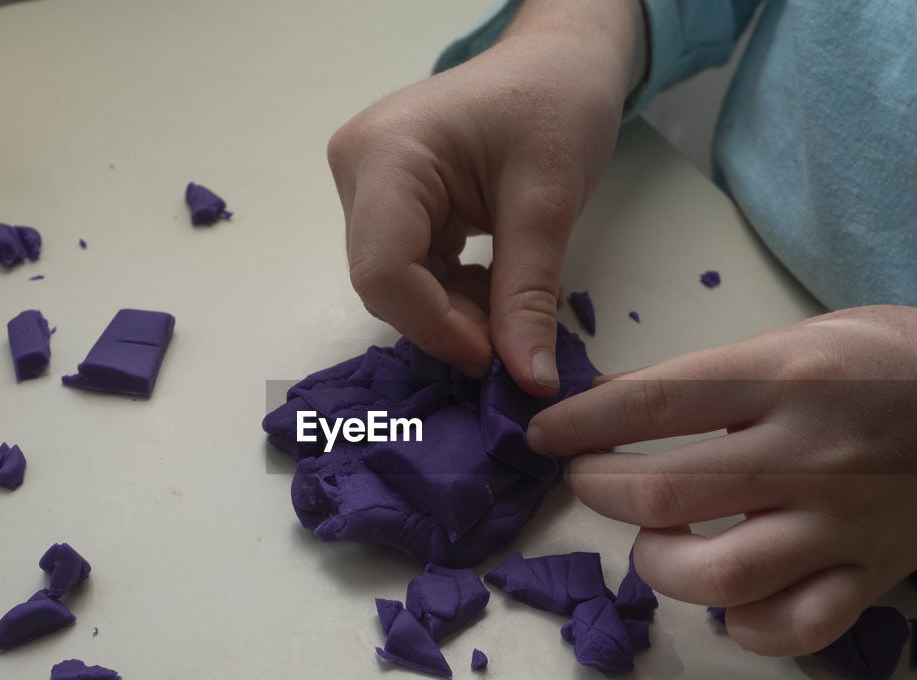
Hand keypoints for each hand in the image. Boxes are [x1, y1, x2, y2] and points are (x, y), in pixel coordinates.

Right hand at [327, 1, 645, 394]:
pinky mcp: (388, 201)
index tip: (495, 359)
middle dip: (448, 323)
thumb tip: (529, 382)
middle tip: (513, 344)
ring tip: (513, 308)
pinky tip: (496, 287)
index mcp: (386, 155)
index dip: (435, 327)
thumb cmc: (557, 105)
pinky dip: (453, 293)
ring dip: (454, 312)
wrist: (558, 60)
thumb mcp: (549, 203)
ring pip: (397, 283)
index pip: (384, 271)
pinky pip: (410, 268)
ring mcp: (367, 185)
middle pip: (385, 281)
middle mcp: (358, 169)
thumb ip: (528, 296)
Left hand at [527, 305, 916, 655]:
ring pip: (720, 576)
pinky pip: (791, 628)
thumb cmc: (899, 362)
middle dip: (601, 492)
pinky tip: (729, 602)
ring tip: (652, 544)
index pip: (655, 403)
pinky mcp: (870, 576)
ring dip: (659, 566)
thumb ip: (721, 373)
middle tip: (590, 482)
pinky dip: (745, 627)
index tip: (544, 435)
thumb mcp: (807, 336)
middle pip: (666, 494)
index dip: (582, 424)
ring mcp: (842, 524)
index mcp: (790, 376)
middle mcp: (810, 453)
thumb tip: (617, 407)